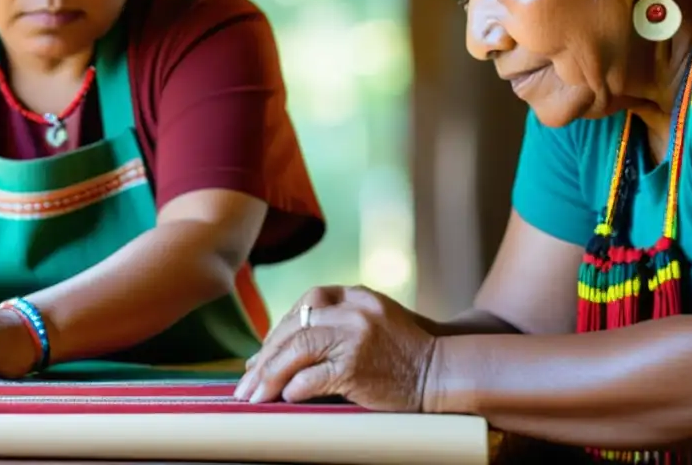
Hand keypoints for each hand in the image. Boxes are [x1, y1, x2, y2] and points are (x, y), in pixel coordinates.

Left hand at [233, 285, 436, 411]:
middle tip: (248, 379)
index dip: (280, 328)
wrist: (443, 371)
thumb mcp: (374, 319)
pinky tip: (285, 397)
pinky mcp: (355, 367)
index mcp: (355, 295)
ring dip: (270, 374)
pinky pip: (312, 377)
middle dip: (266, 355)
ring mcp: (353, 337)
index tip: (265, 351)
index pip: (305, 304)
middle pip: (295, 327)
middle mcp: (352, 311)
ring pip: (296, 349)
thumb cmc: (406, 351)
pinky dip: (293, 388)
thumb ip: (338, 322)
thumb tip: (288, 345)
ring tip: (254, 395)